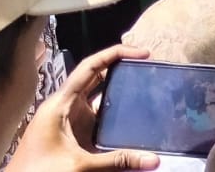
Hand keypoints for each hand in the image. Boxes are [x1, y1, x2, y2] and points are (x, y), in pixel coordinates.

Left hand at [8, 45, 159, 170]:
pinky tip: (130, 115)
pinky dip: (113, 111)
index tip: (142, 53)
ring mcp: (68, 119)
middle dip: (120, 68)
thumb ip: (117, 161)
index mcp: (61, 103)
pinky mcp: (72, 132)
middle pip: (95, 76)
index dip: (116, 54)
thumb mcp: (80, 166)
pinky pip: (96, 115)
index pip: (90, 67)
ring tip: (144, 86)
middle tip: (147, 66)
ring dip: (117, 90)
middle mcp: (64, 106)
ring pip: (97, 96)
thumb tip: (153, 160)